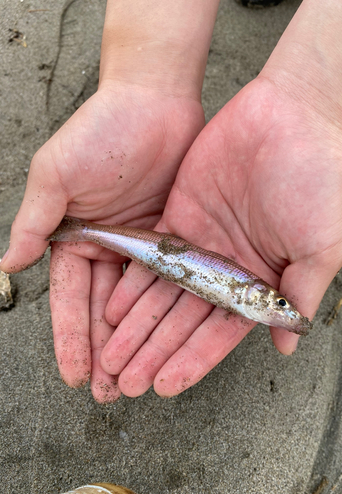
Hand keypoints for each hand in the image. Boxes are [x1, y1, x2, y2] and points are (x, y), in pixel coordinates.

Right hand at [0, 83, 203, 401]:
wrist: (155, 100)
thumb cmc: (102, 129)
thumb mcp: (57, 174)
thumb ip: (35, 221)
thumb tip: (7, 267)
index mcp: (74, 237)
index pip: (70, 300)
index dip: (70, 338)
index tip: (75, 374)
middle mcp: (107, 247)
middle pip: (104, 311)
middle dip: (104, 352)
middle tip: (108, 393)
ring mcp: (142, 246)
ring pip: (137, 304)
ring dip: (135, 342)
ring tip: (136, 379)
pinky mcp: (174, 238)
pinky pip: (169, 282)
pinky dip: (165, 311)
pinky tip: (168, 339)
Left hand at [101, 76, 341, 396]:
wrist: (291, 116)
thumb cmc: (317, 181)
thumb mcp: (319, 247)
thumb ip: (299, 296)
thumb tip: (287, 346)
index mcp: (260, 280)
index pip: (220, 332)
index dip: (191, 360)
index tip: (165, 386)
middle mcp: (227, 266)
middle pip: (183, 319)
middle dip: (154, 351)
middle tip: (125, 382)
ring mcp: (201, 242)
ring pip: (162, 293)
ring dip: (137, 325)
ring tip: (111, 355)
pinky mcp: (179, 215)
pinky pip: (150, 255)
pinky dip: (132, 281)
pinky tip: (113, 308)